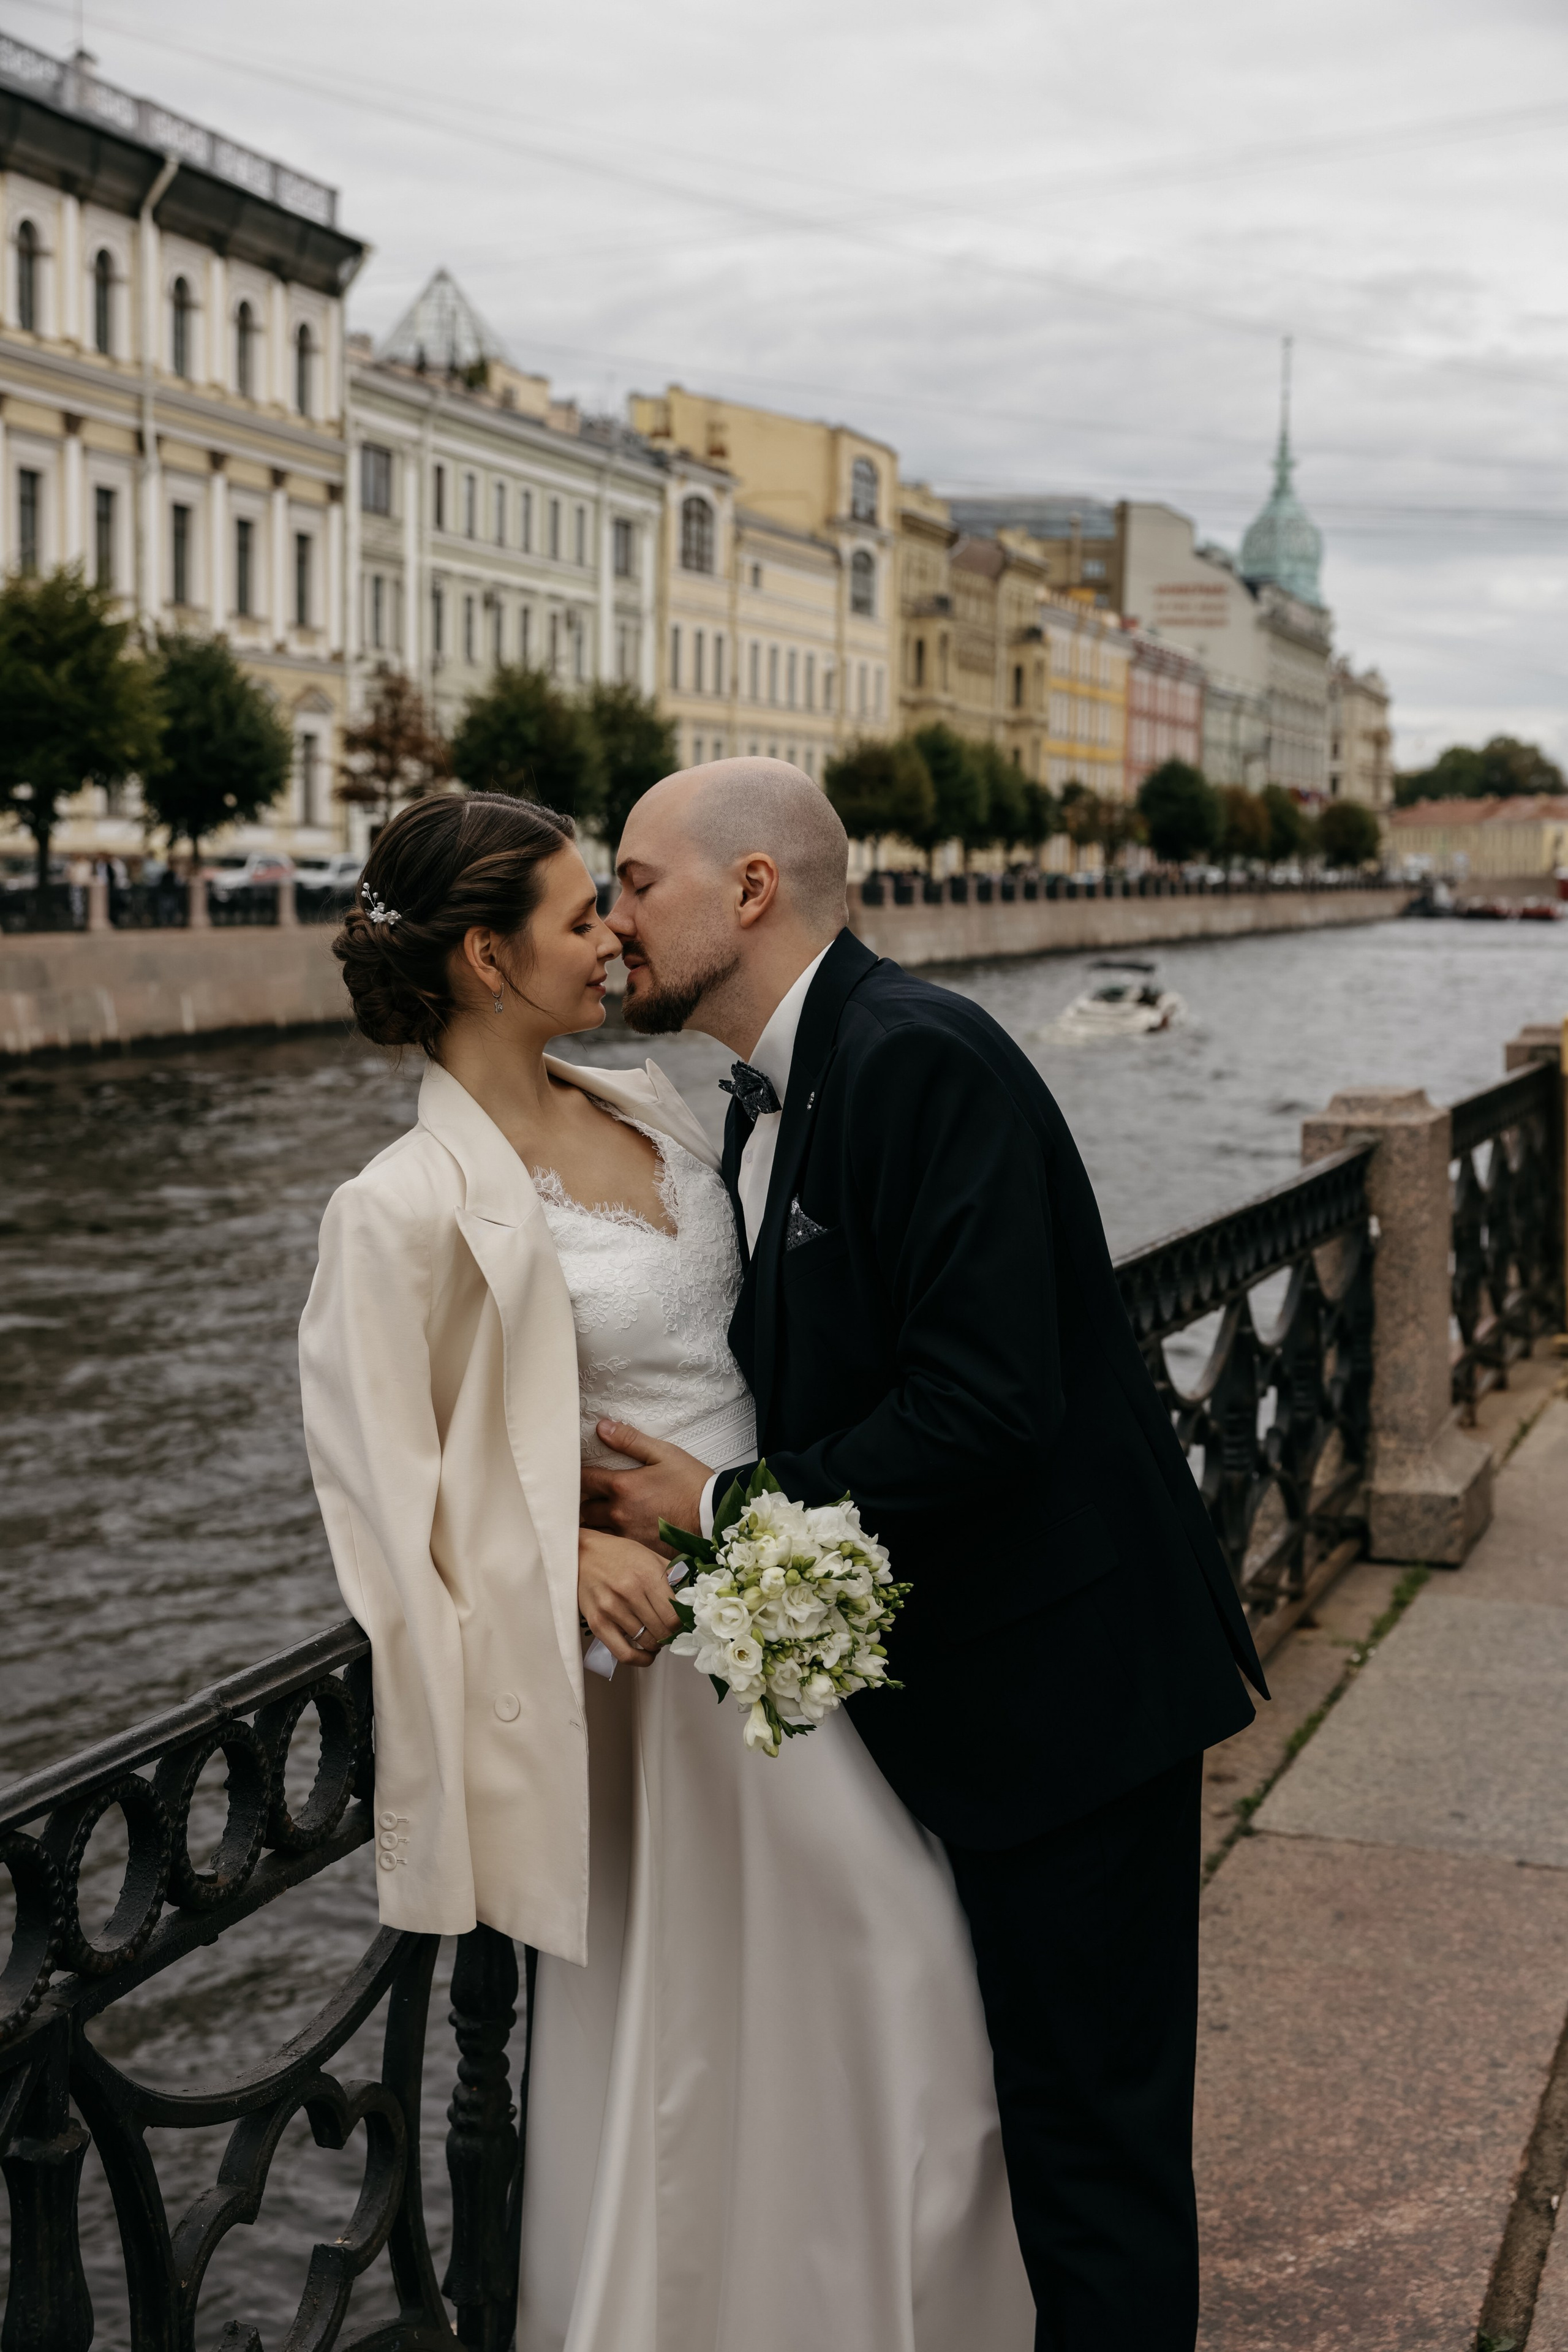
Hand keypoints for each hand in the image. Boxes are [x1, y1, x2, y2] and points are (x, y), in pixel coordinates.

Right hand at [577, 1528, 680, 1668]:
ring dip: (657, 1644)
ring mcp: (611, 1610)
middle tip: (671, 1629)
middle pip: (663, 1631)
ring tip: (657, 1635)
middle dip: (671, 1634)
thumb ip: (674, 1578)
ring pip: (647, 1642)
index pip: (675, 1615)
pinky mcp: (597, 1624)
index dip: (683, 1623)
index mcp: (647, 1575)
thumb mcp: (652, 1557)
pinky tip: (647, 1653)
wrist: (583, 1554)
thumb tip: (692, 1601)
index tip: (683, 1622)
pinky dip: (641, 1659)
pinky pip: (624, 1654)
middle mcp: (629, 1593)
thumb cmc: (621, 1555)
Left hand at [580, 1421, 709, 1549]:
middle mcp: (619, 1513)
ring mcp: (627, 1536)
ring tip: (604, 1516)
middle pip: (584, 1509)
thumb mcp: (663, 1454)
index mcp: (622, 1487)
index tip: (583, 1474)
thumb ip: (629, 1440)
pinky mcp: (637, 1552)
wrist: (715, 1518)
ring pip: (595, 1531)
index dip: (578, 1475)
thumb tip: (602, 1427)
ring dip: (595, 1523)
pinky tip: (620, 1533)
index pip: (584, 1480)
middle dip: (586, 1501)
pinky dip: (610, 1541)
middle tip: (594, 1495)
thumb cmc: (691, 1483)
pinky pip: (612, 1548)